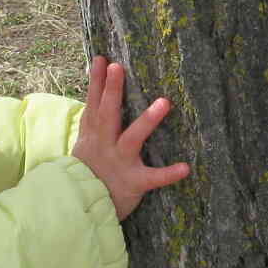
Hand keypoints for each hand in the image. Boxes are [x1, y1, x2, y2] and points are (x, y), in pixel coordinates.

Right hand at [71, 56, 191, 220]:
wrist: (82, 207)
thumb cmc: (89, 171)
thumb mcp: (85, 144)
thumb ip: (92, 121)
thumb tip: (97, 95)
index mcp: (94, 135)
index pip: (94, 103)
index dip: (97, 82)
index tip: (102, 59)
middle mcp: (105, 144)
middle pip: (108, 113)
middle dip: (112, 90)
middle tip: (119, 67)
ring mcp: (120, 162)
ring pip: (133, 138)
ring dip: (148, 120)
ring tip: (164, 102)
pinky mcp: (133, 182)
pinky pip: (153, 177)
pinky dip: (168, 174)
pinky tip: (185, 168)